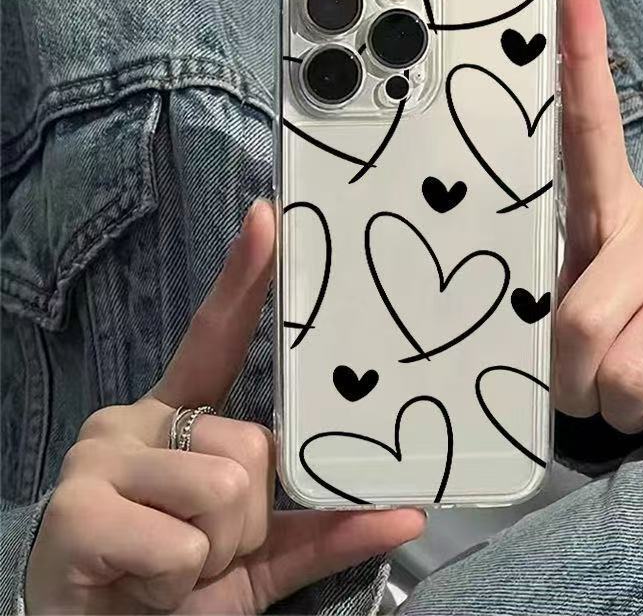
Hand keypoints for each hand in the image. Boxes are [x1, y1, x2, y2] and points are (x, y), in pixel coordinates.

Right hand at [26, 201, 423, 613]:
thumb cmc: (179, 588)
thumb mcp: (261, 558)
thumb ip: (326, 529)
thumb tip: (410, 513)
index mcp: (180, 417)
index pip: (215, 334)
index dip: (245, 277)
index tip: (269, 218)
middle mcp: (135, 420)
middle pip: (252, 445)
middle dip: (249, 519)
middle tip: (206, 547)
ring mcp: (101, 458)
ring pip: (227, 490)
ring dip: (217, 554)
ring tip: (174, 567)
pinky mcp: (78, 509)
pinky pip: (185, 541)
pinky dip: (180, 580)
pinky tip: (143, 582)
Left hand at [555, 0, 642, 433]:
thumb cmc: (626, 319)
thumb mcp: (583, 294)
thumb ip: (554, 292)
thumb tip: (513, 329)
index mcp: (614, 208)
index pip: (592, 127)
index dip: (582, 58)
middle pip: (581, 320)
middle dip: (570, 377)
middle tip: (582, 381)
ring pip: (628, 375)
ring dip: (612, 403)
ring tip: (628, 387)